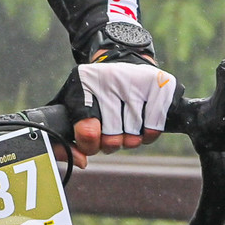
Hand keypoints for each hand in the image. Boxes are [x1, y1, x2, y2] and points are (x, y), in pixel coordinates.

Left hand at [54, 58, 176, 167]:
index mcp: (82, 82)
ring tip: (125, 124)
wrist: (125, 62)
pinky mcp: (159, 84)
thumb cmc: (96, 94)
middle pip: (111, 139)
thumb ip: (66, 139)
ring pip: (133, 137)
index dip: (89, 144)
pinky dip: (148, 134)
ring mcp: (135, 80)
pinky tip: (142, 123)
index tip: (91, 141)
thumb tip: (80, 162)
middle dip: (110, 143)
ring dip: (129, 139)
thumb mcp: (73, 107)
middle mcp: (108, 77)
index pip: (87, 131)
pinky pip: (153, 129)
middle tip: (110, 132)